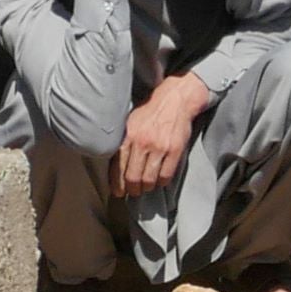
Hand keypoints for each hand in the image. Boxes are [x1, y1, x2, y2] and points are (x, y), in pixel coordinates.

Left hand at [115, 71, 207, 195]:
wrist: (175, 99)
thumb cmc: (150, 111)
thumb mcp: (130, 122)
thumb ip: (123, 141)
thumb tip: (115, 165)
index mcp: (128, 135)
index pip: (118, 167)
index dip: (117, 184)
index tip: (118, 192)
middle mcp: (142, 142)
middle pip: (133, 177)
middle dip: (132, 189)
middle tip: (133, 191)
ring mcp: (159, 147)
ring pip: (149, 179)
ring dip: (146, 187)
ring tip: (146, 186)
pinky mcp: (175, 150)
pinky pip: (166, 175)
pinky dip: (161, 182)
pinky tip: (159, 180)